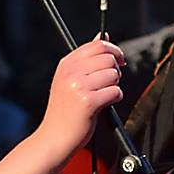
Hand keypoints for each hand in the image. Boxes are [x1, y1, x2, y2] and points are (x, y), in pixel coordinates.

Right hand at [37, 40, 124, 161]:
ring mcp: (79, 86)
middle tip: (108, 84)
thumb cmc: (64, 111)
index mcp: (66, 64)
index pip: (97, 45)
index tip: (119, 61)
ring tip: (102, 96)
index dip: (113, 51)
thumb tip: (104, 36)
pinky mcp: (88, 102)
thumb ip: (87, 59)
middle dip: (115, 70)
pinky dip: (115, 98)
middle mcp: (71, 72)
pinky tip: (104, 105)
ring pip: (113, 75)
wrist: (54, 137)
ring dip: (114, 86)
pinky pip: (115, 92)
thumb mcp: (70, 79)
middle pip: (108, 58)